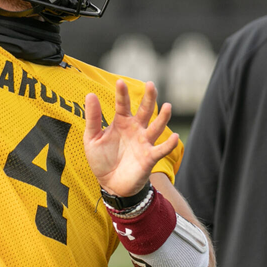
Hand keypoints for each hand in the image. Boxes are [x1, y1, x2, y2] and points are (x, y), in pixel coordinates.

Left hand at [83, 80, 178, 197]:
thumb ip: (93, 118)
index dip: (122, 94)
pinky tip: (175, 136)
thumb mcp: (92, 138)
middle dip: (149, 98)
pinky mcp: (150, 157)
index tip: (120, 82)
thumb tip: (91, 95)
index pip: (123, 104)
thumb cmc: (102, 159)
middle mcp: (136, 129)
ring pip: (157, 127)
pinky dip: (169, 144)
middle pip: (145, 110)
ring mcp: (144, 142)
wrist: (110, 184)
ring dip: (163, 117)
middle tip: (151, 85)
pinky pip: (162, 149)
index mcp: (121, 122)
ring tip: (168, 106)